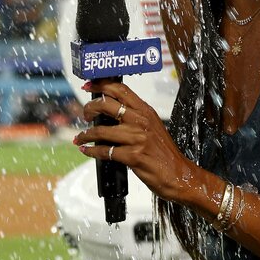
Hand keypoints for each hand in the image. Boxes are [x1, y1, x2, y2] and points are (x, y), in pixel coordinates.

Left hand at [73, 80, 202, 202]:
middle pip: (107, 105)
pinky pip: (105, 151)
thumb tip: (110, 109)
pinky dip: (92, 151)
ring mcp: (137, 138)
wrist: (179, 174)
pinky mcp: (133, 156)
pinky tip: (87, 151)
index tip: (88, 85)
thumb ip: (135, 116)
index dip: (101, 85)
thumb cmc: (163, 152)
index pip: (120, 89)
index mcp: (146, 111)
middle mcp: (141, 121)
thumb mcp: (152, 126)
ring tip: (80, 138)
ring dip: (86, 135)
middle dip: (90, 108)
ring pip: (101, 131)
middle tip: (85, 115)